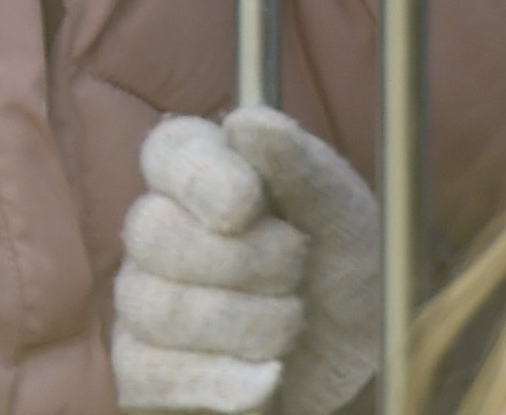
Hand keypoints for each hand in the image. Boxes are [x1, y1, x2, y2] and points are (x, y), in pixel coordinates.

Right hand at [112, 110, 381, 414]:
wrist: (362, 369)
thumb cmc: (347, 275)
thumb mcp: (345, 217)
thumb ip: (300, 167)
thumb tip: (248, 122)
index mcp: (202, 173)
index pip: (165, 153)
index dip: (199, 177)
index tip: (246, 204)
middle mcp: (158, 231)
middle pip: (156, 234)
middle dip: (245, 261)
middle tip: (297, 271)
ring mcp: (144, 301)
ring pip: (158, 307)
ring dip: (246, 324)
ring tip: (291, 327)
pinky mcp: (144, 371)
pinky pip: (153, 375)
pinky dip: (218, 381)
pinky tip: (266, 377)